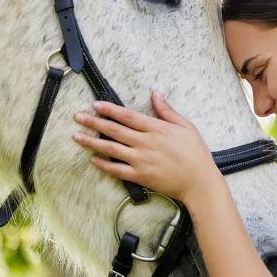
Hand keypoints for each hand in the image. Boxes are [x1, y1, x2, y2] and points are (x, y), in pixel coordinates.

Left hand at [73, 91, 221, 202]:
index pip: (128, 116)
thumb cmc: (196, 153)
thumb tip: (155, 94)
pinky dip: (103, 164)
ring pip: (111, 149)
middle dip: (94, 122)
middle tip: (78, 117)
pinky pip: (117, 170)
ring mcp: (141, 161)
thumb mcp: (186, 126)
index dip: (110, 109)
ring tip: (77, 136)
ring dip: (92, 142)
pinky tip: (93, 159)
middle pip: (114, 130)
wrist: (199, 182)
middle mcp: (145, 143)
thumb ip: (167, 111)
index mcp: (156, 129)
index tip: (96, 104)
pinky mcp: (140, 176)